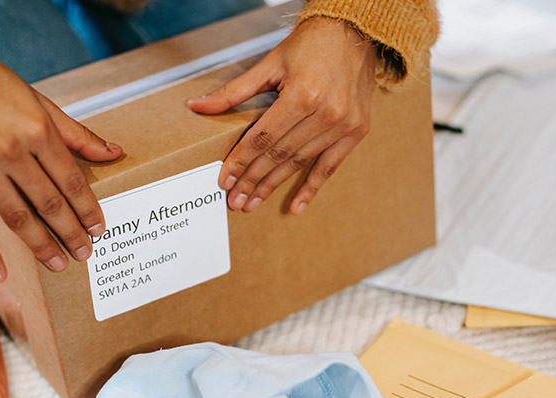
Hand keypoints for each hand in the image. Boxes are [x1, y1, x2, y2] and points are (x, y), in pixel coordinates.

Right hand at [0, 45, 122, 281]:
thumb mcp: (42, 103)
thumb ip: (77, 134)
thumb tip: (114, 153)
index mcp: (37, 130)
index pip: (71, 181)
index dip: (88, 209)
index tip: (100, 229)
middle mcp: (9, 150)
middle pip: (48, 203)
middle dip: (71, 232)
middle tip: (86, 253)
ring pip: (17, 217)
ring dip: (41, 245)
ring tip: (60, 263)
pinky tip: (2, 274)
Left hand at [188, 17, 375, 213]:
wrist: (354, 33)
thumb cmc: (312, 44)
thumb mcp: (270, 63)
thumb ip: (235, 91)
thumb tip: (198, 106)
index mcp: (301, 95)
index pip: (262, 138)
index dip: (240, 162)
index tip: (225, 180)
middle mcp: (325, 113)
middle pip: (279, 155)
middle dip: (253, 180)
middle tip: (236, 201)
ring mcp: (343, 124)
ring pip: (300, 163)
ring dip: (274, 185)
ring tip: (253, 202)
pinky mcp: (356, 131)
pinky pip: (330, 166)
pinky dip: (312, 187)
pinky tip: (295, 206)